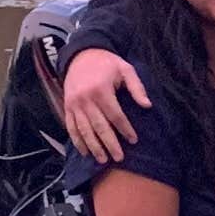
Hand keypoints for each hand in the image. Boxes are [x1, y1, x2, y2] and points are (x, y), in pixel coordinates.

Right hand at [61, 47, 146, 163]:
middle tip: (119, 158)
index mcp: (101, 89)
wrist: (81, 55)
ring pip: (84, 130)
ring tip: (103, 160)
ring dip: (94, 147)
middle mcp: (86, 99)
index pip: (115, 115)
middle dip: (110, 144)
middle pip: (99, 126)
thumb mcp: (125, 69)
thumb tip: (147, 106)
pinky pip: (71, 127)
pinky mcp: (67, 107)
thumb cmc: (107, 63)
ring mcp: (74, 104)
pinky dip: (78, 141)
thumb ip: (136, 87)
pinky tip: (85, 152)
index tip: (133, 140)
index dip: (125, 129)